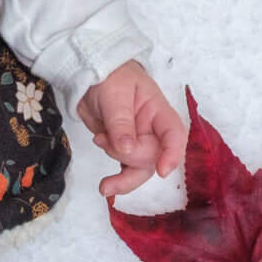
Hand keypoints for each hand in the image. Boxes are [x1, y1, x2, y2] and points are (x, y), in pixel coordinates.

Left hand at [76, 61, 187, 201]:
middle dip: (130, 157)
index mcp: (157, 111)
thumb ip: (120, 121)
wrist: (88, 75)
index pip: (174, 134)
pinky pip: (127, 171)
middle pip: (154, 157)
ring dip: (123, 178)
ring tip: (103, 177)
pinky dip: (117, 181)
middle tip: (103, 140)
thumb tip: (127, 148)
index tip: (162, 170)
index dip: (172, 153)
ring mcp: (138, 142)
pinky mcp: (123, 150)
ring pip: (141, 170)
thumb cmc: (109, 75)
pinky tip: (106, 186)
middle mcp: (152, 130)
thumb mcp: (114, 93)